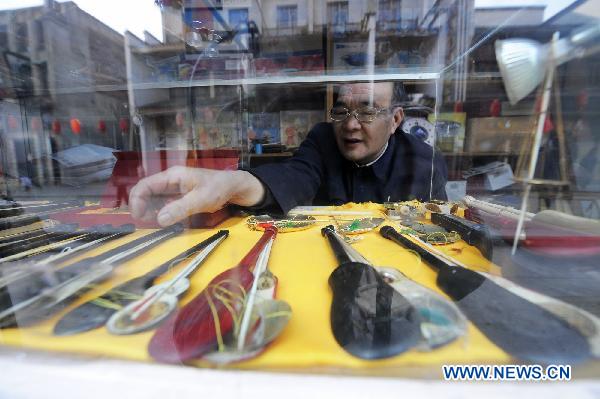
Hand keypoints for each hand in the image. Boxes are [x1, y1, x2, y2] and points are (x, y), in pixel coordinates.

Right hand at [129, 166, 264, 225]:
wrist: (235, 187)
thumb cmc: (219, 188)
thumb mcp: (201, 199)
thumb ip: (180, 208)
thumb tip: (159, 219)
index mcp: (172, 176)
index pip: (145, 185)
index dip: (137, 200)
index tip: (138, 216)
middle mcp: (170, 181)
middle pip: (146, 192)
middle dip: (141, 206)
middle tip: (144, 223)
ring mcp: (174, 189)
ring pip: (153, 200)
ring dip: (149, 211)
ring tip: (153, 224)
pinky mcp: (180, 198)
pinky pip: (164, 205)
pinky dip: (160, 213)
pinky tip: (164, 222)